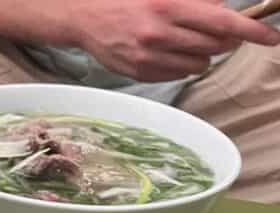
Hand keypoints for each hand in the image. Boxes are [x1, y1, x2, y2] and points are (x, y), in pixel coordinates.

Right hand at [73, 0, 279, 81]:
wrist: (83, 18)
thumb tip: (223, 8)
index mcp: (169, 6)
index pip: (223, 22)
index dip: (252, 31)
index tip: (272, 38)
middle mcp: (160, 34)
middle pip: (214, 46)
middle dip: (224, 40)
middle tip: (218, 32)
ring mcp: (148, 57)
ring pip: (198, 64)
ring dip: (203, 53)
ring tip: (188, 41)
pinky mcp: (139, 72)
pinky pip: (177, 75)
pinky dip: (182, 65)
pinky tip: (170, 52)